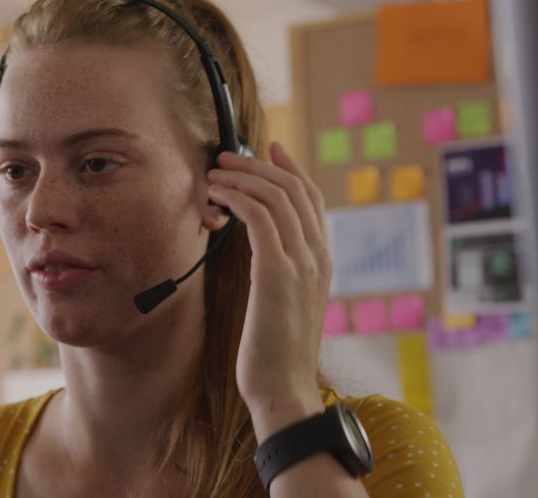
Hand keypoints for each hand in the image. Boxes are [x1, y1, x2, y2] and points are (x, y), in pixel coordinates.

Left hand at [205, 141, 331, 435]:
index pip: (312, 201)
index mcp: (322, 263)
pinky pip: (258, 216)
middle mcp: (317, 256)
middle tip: (227, 157)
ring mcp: (301, 263)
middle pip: (294, 189)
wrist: (284, 389)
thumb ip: (282, 276)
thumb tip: (265, 255)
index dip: (291, 169)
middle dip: (259, 165)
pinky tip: (218, 196)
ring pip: (276, 196)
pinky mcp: (277, 272)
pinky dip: (238, 196)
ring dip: (243, 177)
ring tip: (215, 173)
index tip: (271, 149)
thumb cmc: (276, 356)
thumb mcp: (285, 307)